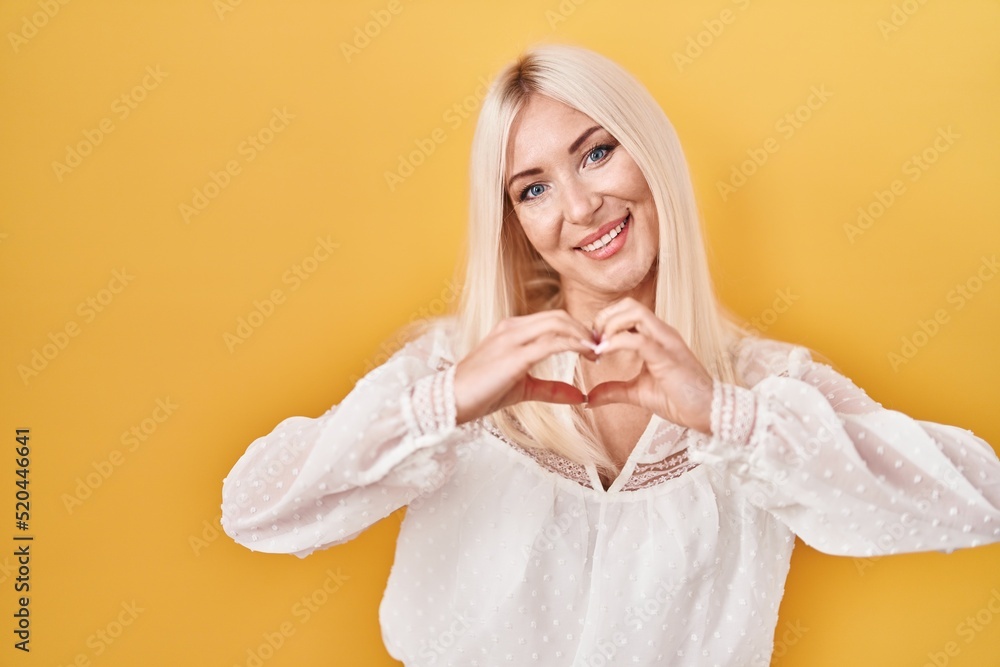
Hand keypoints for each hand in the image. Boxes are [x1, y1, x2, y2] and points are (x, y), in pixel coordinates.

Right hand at [453, 309, 598, 424]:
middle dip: (584, 329)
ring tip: (597, 351)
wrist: (451, 400)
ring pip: (557, 323)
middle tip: (601, 347)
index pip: (552, 319)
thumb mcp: (523, 389)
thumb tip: (581, 396)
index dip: (577, 329)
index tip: (594, 346)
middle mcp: (512, 327)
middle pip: (558, 316)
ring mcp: (512, 338)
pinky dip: (574, 345)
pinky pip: (551, 342)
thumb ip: (552, 389)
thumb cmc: (482, 393)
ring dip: (582, 335)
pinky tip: (586, 354)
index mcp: (512, 330)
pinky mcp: (514, 355)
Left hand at [585, 297, 713, 433]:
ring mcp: (666, 342)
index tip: (593, 343)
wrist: (707, 413)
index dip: (605, 321)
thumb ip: (614, 391)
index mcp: (655, 336)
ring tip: (599, 346)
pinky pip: (638, 339)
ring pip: (635, 312)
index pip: (627, 311)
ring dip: (610, 325)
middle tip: (593, 341)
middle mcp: (661, 333)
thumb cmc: (678, 399)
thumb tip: (589, 398)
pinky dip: (616, 342)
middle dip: (604, 317)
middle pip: (629, 304)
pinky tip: (603, 353)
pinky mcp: (667, 357)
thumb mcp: (638, 393)